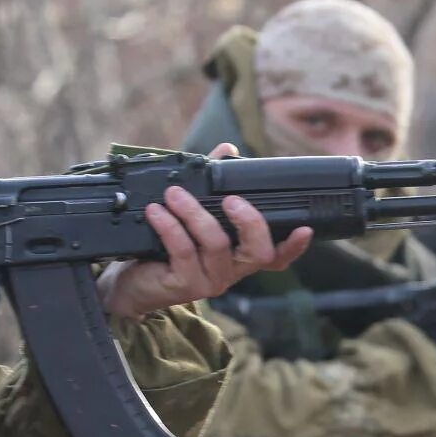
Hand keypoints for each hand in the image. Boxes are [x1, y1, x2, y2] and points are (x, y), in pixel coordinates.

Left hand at [98, 145, 311, 319]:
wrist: (130, 283)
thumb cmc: (163, 248)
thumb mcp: (191, 215)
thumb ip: (212, 183)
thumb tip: (229, 150)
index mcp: (238, 256)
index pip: (275, 256)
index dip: (293, 246)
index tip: (305, 229)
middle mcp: (230, 271)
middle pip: (259, 253)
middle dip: (250, 221)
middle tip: (231, 199)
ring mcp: (209, 281)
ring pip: (216, 245)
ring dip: (195, 214)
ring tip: (174, 194)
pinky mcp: (184, 286)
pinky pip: (184, 252)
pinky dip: (170, 226)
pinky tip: (156, 211)